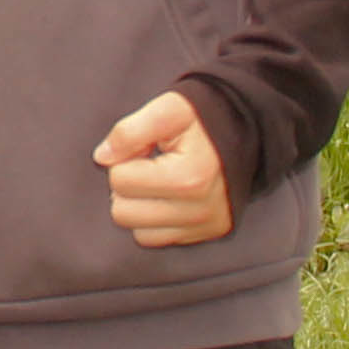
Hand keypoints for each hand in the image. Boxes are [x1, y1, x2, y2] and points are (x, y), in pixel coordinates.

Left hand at [94, 91, 233, 245]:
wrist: (247, 131)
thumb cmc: (203, 118)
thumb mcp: (168, 109)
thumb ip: (130, 131)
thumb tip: (101, 158)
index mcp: (188, 177)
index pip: (120, 180)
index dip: (124, 160)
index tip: (144, 148)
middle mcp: (198, 210)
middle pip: (123, 213)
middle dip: (127, 187)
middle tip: (147, 167)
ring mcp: (205, 226)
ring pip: (138, 233)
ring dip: (139, 208)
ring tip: (158, 183)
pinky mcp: (208, 235)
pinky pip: (159, 240)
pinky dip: (155, 221)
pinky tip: (168, 198)